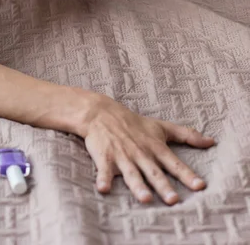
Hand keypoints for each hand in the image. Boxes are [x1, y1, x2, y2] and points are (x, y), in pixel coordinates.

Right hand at [82, 94, 214, 204]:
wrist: (102, 113)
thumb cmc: (134, 123)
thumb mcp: (162, 127)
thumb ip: (186, 135)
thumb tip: (211, 141)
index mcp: (155, 147)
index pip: (174, 163)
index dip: (187, 175)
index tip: (200, 186)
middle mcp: (141, 153)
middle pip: (153, 172)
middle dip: (163, 186)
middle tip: (173, 200)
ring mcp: (123, 156)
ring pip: (132, 174)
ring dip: (138, 186)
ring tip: (146, 199)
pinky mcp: (105, 157)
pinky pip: (104, 171)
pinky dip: (103, 179)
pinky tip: (103, 189)